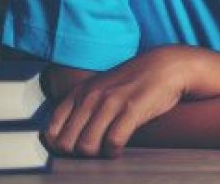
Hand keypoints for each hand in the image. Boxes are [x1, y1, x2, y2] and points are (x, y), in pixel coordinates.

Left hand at [45, 46, 196, 156]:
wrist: (167, 65)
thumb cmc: (134, 81)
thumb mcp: (101, 87)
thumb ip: (82, 105)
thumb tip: (64, 135)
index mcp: (79, 92)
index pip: (52, 131)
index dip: (61, 147)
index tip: (75, 148)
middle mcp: (91, 97)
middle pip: (67, 143)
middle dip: (77, 154)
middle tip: (93, 151)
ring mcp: (111, 103)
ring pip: (86, 146)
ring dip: (96, 155)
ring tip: (106, 151)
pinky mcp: (132, 109)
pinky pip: (112, 142)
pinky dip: (113, 151)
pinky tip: (118, 149)